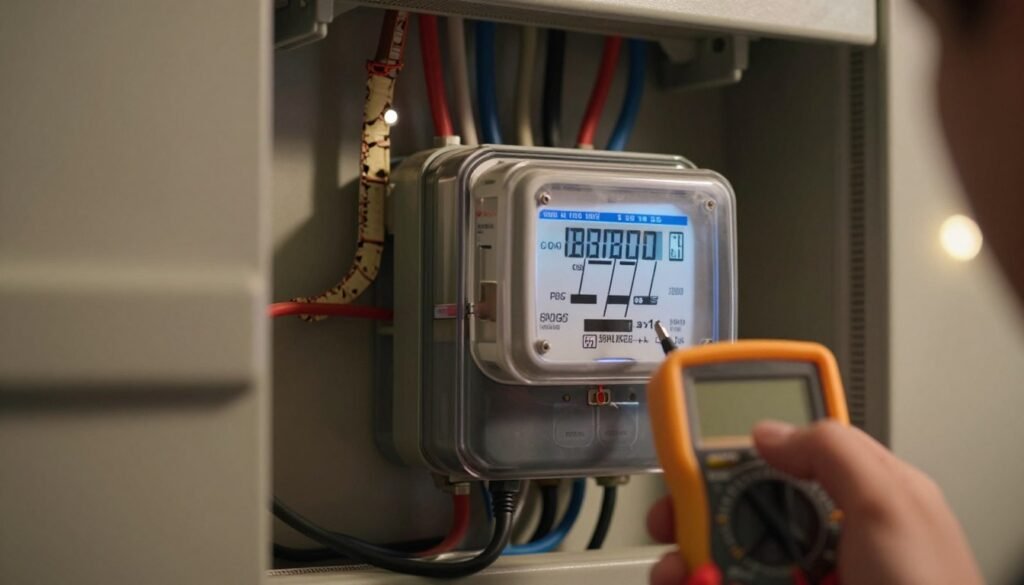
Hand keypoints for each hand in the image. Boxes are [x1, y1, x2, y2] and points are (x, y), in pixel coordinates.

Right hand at [647, 420, 982, 584]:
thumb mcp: (893, 508)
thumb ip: (834, 453)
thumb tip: (767, 432)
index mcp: (859, 501)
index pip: (790, 456)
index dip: (741, 448)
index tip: (695, 453)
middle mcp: (827, 544)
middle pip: (742, 510)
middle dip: (696, 511)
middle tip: (672, 520)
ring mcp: (805, 583)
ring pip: (726, 559)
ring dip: (689, 561)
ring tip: (678, 571)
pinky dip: (699, 584)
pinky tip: (693, 583)